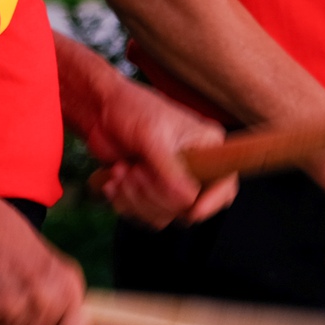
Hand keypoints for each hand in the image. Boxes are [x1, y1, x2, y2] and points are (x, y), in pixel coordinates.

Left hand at [77, 77, 235, 229]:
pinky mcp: (151, 192)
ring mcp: (172, 182)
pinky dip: (126, 203)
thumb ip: (169, 171)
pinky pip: (146, 215)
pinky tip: (112, 181)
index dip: (212, 202)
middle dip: (154, 195)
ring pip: (164, 215)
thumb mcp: (151, 137)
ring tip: (120, 172)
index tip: (192, 210)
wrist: (100, 109)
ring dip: (136, 199)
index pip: (225, 184)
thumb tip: (188, 202)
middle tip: (133, 171)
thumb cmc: (130, 110)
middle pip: (188, 207)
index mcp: (208, 146)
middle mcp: (196, 168)